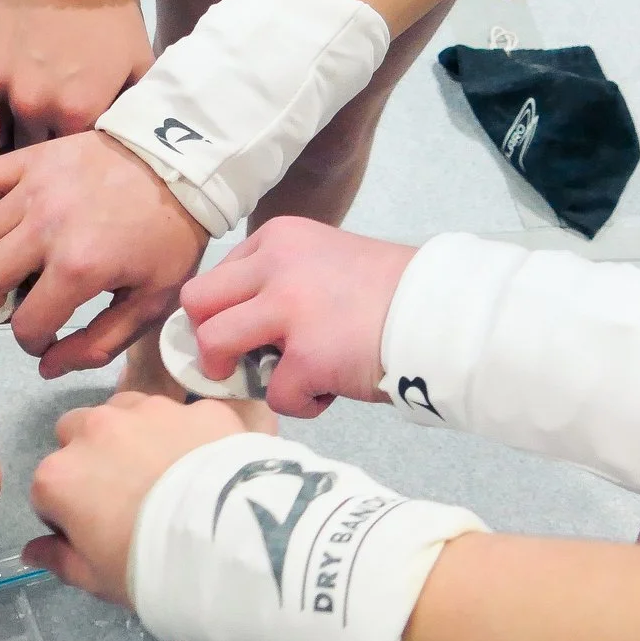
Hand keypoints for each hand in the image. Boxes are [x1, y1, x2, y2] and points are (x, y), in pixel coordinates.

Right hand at [0, 0, 152, 144]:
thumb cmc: (109, 12)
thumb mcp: (139, 63)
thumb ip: (131, 109)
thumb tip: (130, 142)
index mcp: (75, 113)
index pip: (62, 157)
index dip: (62, 154)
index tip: (61, 150)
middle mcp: (31, 105)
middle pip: (23, 147)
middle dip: (30, 144)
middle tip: (34, 134)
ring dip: (0, 122)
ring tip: (9, 116)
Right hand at [0, 131, 207, 376]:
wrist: (181, 165)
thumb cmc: (170, 237)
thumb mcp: (153, 301)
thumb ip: (100, 343)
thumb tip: (46, 367)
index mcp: (79, 268)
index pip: (25, 326)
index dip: (32, 342)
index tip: (45, 336)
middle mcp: (46, 228)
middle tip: (15, 302)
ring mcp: (32, 189)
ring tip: (2, 267)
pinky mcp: (27, 160)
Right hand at [23, 393, 250, 604]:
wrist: (228, 540)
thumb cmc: (151, 566)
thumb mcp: (98, 579)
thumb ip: (59, 559)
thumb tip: (31, 551)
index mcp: (59, 477)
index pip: (48, 490)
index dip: (70, 513)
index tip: (97, 533)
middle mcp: (94, 430)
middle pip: (77, 433)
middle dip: (92, 457)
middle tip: (127, 494)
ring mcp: (148, 411)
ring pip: (125, 410)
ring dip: (132, 433)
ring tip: (165, 470)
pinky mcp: (197, 408)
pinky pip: (182, 417)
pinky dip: (186, 434)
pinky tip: (206, 465)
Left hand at [180, 218, 415, 417]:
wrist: (442, 312)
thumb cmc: (389, 293)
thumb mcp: (326, 260)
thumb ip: (281, 280)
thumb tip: (239, 323)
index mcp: (280, 238)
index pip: (218, 275)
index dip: (223, 311)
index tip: (245, 332)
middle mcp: (276, 265)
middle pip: (197, 301)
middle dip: (205, 337)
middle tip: (232, 360)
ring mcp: (289, 309)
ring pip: (214, 343)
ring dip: (234, 372)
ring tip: (276, 379)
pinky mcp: (308, 356)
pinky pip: (275, 393)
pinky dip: (300, 402)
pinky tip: (330, 391)